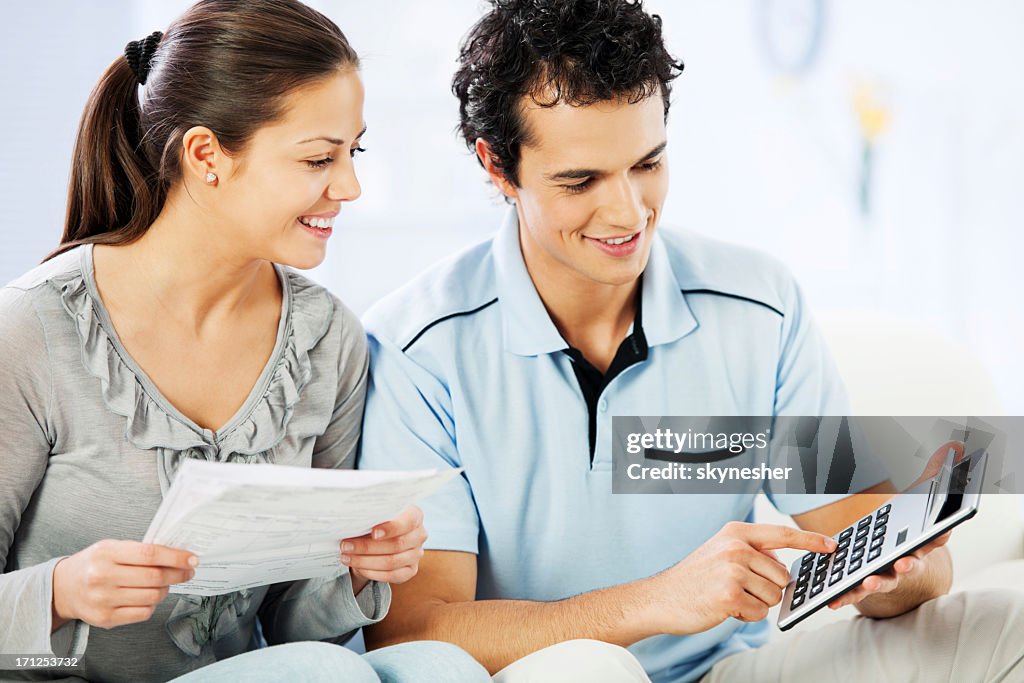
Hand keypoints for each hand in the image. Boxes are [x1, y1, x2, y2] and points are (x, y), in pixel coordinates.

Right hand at [52, 540, 196, 629]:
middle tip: (188, 572)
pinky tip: (149, 596)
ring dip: (166, 589)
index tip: (192, 559)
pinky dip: (153, 604)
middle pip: (155, 577)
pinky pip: (143, 613)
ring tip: (166, 583)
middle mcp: (102, 577)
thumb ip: (140, 551)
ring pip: (152, 597)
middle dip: (178, 574)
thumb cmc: (94, 564)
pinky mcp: (105, 619)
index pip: (150, 554)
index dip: (176, 557)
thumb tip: (177, 556)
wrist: (63, 587)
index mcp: (106, 553)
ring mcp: (103, 600)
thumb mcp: (112, 548)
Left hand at [340, 505, 426, 592]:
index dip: (392, 528)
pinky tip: (358, 568)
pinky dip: (372, 573)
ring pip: (392, 562)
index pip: (408, 521)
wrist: (380, 537)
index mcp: (415, 515)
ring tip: (346, 557)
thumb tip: (353, 521)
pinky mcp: (410, 570)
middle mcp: (420, 534)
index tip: (373, 532)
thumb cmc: (376, 521)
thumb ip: (370, 516)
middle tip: (345, 546)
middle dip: (367, 547)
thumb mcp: (375, 514)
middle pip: (397, 544)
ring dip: (365, 561)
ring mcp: (417, 554)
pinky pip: (392, 576)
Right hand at [646, 521, 836, 634]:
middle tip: (737, 589)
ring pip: (774, 595)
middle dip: (767, 589)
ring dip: (756, 603)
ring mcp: (732, 570)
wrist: (662, 598)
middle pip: (782, 575)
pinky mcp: (729, 594)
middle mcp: (736, 547)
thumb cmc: (694, 579)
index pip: (782, 533)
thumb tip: (782, 563)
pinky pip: (760, 612)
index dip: (811, 540)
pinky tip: (725, 607)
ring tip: (729, 597)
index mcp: (735, 532)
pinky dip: (746, 615)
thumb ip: (751, 551)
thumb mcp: (720, 551)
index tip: (832, 545)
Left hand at [828, 440, 961, 609]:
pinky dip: (846, 597)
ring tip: (867, 581)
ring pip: (884, 581)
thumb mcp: (918, 500)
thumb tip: (955, 445)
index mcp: (921, 541)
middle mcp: (907, 561)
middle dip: (908, 563)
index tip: (944, 529)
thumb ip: (933, 474)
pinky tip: (833, 600)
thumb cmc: (907, 529)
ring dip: (877, 583)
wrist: (896, 564)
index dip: (941, 533)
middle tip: (903, 560)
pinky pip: (855, 593)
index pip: (936, 538)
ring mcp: (887, 575)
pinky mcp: (866, 585)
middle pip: (912, 563)